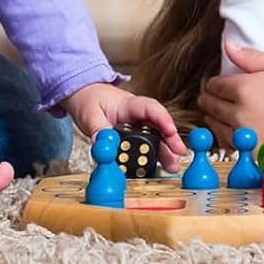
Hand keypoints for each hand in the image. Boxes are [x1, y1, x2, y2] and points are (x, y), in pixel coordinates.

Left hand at [62, 83, 185, 171]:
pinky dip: (150, 156)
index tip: (171, 131)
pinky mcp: (131, 137)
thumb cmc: (89, 100)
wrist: (84, 95)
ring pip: (154, 138)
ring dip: (164, 152)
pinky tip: (156, 167)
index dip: (162, 119)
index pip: (150, 108)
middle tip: (179, 154)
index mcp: (130, 104)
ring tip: (172, 166)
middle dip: (170, 140)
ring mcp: (135, 126)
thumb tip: (103, 143)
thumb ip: (97, 129)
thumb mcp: (89, 114)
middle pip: (157, 126)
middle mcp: (137, 115)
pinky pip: (143, 146)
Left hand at [200, 45, 263, 149]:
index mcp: (244, 88)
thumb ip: (251, 57)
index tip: (219, 83)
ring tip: (219, 113)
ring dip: (213, 118)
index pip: (214, 85)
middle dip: (209, 99)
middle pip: (210, 105)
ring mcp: (244, 135)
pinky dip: (225, 136)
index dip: (214, 82)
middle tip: (214, 96)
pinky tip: (233, 130)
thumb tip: (228, 46)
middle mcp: (239, 113)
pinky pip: (227, 144)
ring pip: (214, 126)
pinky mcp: (251, 153)